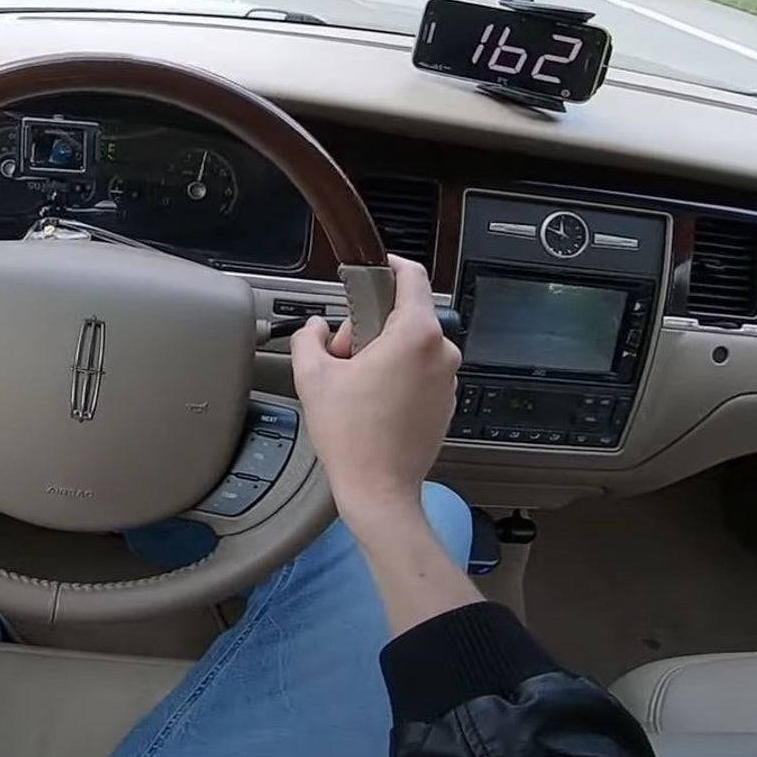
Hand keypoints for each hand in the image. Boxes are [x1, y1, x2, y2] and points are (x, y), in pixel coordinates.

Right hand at [289, 255, 458, 542]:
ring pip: (411, 345)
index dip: (389, 266)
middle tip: (342, 357)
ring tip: (356, 386)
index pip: (412, 277)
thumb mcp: (313, 376)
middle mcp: (441, 352)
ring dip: (382, 354)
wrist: (378, 489)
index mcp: (415, 335)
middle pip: (403, 315)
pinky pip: (420, 371)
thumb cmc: (353, 437)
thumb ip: (309, 337)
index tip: (373, 269)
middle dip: (368, 327)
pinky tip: (372, 402)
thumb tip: (315, 328)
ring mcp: (447, 379)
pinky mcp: (445, 401)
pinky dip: (397, 376)